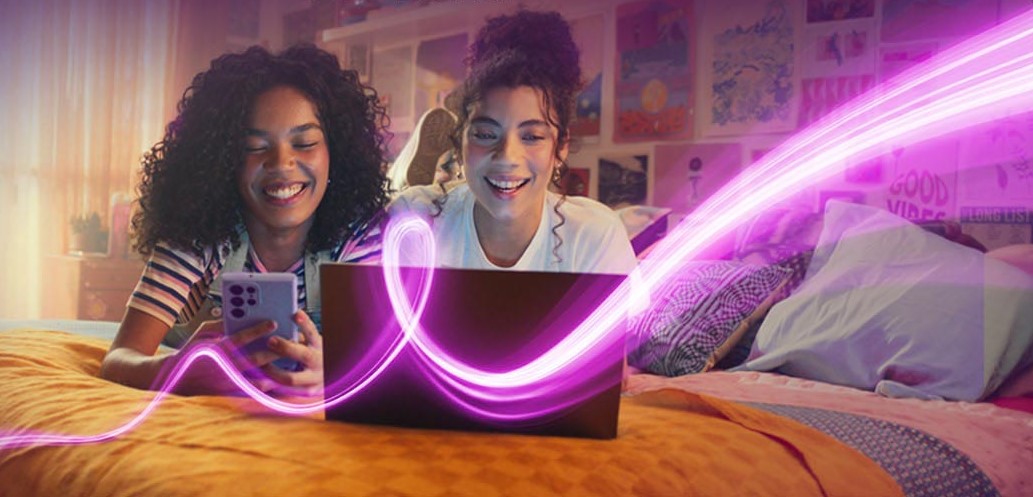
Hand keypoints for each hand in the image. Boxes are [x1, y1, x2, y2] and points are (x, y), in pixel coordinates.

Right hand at [160, 319, 278, 395]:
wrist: (176, 378)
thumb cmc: (191, 352)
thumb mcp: (201, 333)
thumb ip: (221, 325)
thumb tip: (240, 317)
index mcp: (215, 350)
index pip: (239, 338)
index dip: (257, 330)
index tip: (273, 322)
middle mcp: (222, 367)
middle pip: (254, 359)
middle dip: (274, 351)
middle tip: (289, 342)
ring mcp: (226, 382)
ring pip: (257, 379)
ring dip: (275, 370)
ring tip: (288, 361)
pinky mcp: (230, 393)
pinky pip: (252, 391)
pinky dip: (266, 386)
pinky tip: (278, 379)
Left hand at [259, 310, 323, 397]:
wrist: (326, 377)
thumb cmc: (312, 355)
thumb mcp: (309, 343)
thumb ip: (297, 336)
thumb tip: (278, 323)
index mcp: (319, 347)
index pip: (313, 333)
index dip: (305, 324)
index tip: (295, 314)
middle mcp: (319, 363)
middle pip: (304, 355)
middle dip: (286, 348)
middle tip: (270, 340)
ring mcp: (313, 379)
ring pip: (291, 378)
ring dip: (272, 371)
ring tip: (258, 365)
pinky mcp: (305, 392)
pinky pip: (285, 392)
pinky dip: (269, 387)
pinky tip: (255, 383)